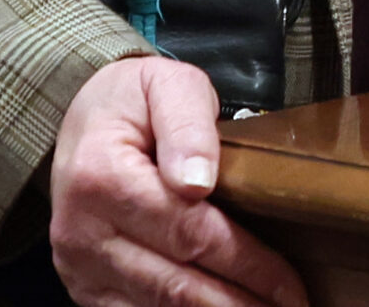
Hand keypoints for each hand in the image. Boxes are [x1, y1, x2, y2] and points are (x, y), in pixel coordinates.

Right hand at [48, 55, 308, 306]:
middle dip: (237, 304)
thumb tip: (198, 181)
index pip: (188, 232)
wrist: (82, 123)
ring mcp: (80, 267)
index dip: (245, 264)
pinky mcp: (85, 287)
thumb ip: (187, 124)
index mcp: (102, 178)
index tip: (289, 285)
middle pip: (174, 284)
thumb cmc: (134, 101)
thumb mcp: (167, 85)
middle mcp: (82, 232)